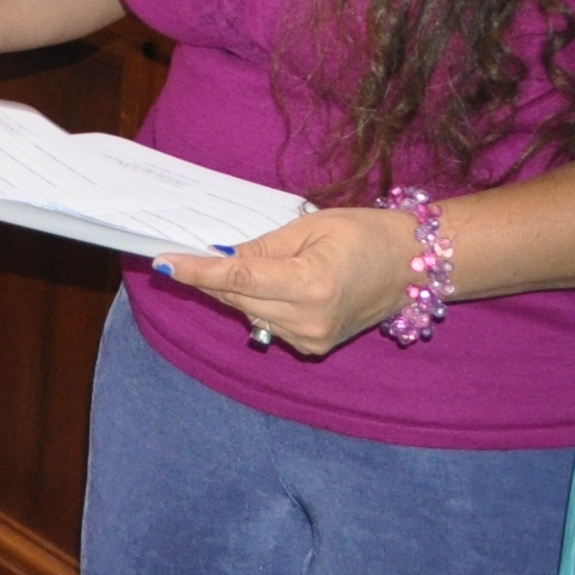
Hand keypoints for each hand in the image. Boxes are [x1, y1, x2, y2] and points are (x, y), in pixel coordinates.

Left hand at [156, 206, 421, 357]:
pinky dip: (257, 303)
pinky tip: (272, 285)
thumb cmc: (366, 235)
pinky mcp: (313, 347)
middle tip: (186, 253)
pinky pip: (266, 323)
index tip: (163, 262)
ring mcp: (311, 339)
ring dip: (234, 290)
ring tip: (249, 263)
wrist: (412, 267)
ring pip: (248, 313)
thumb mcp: (311, 228)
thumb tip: (218, 258)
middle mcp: (308, 320)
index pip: (238, 279)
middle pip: (237, 298)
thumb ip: (261, 249)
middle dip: (210, 277)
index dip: (197, 271)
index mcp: (311, 284)